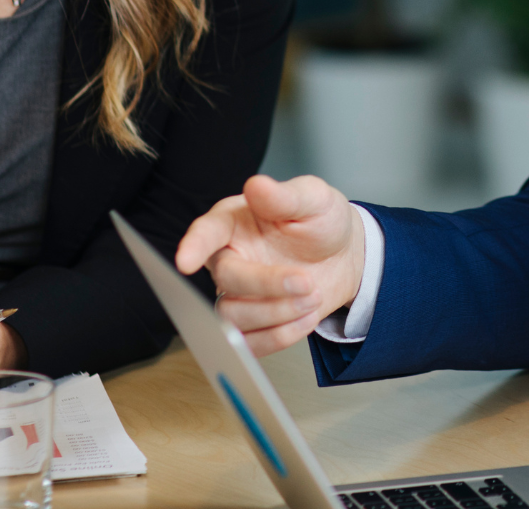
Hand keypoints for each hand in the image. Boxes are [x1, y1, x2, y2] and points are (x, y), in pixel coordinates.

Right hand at [175, 173, 365, 355]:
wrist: (342, 255)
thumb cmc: (320, 221)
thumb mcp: (313, 199)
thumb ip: (285, 196)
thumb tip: (257, 185)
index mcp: (233, 222)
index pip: (206, 232)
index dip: (193, 246)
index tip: (185, 260)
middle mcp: (228, 257)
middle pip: (225, 279)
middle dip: (267, 285)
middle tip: (307, 281)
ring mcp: (236, 293)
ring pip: (231, 316)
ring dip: (276, 313)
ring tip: (312, 297)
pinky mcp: (251, 322)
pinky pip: (247, 342)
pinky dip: (279, 337)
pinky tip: (305, 318)